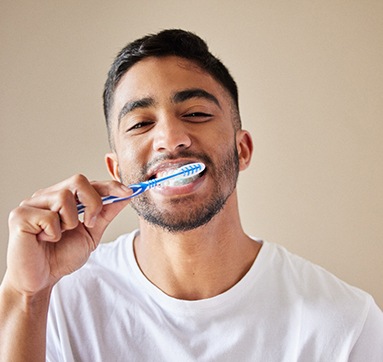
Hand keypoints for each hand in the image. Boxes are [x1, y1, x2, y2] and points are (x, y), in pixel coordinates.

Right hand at [4, 174, 131, 295]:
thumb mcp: (91, 233)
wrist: (40, 280)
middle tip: (89, 224)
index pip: (89, 183)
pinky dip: (54, 233)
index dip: (110, 186)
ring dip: (70, 222)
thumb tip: (126, 196)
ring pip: (64, 197)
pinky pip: (49, 216)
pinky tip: (45, 240)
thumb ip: (105, 214)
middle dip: (93, 203)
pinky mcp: (20, 216)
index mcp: (63, 198)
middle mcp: (47, 196)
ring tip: (59, 236)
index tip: (129, 192)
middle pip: (78, 180)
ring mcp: (32, 204)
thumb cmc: (61, 256)